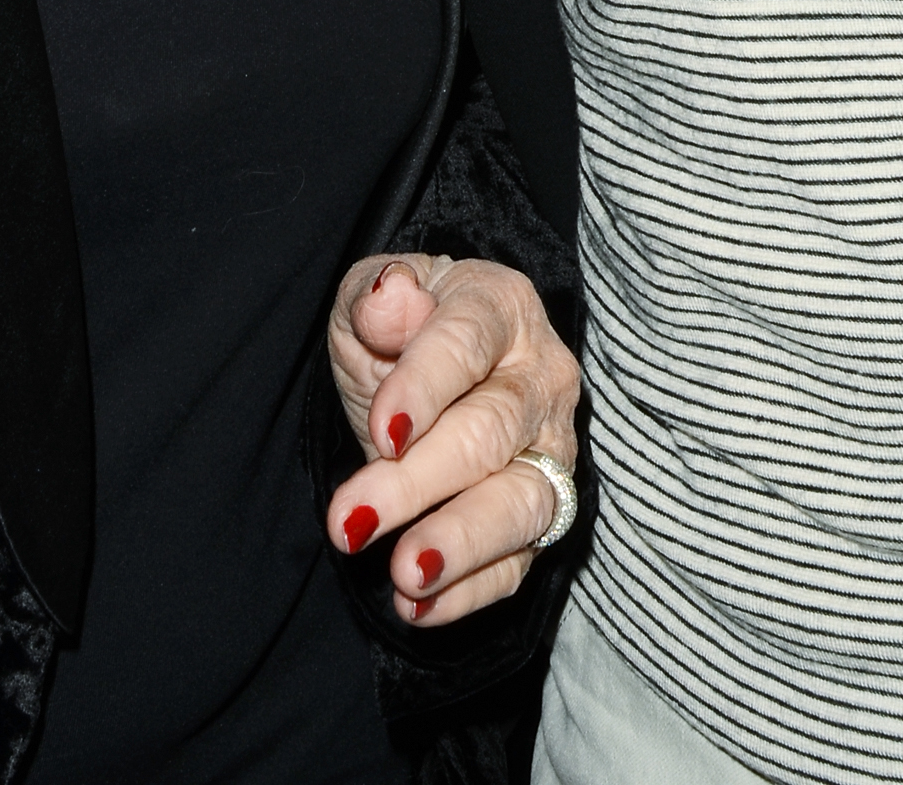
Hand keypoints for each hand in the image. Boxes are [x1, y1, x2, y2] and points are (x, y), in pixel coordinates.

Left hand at [325, 253, 579, 627]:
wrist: (428, 376)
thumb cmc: (399, 332)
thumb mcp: (369, 302)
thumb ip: (375, 300)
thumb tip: (390, 295)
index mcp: (500, 307)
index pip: (466, 344)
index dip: (423, 388)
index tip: (380, 433)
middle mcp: (541, 378)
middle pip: (488, 433)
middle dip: (417, 483)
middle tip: (350, 525)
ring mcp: (552, 450)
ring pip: (520, 503)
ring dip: (460, 544)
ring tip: (403, 575)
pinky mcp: (548, 514)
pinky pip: (519, 561)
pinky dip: (470, 591)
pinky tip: (418, 607)